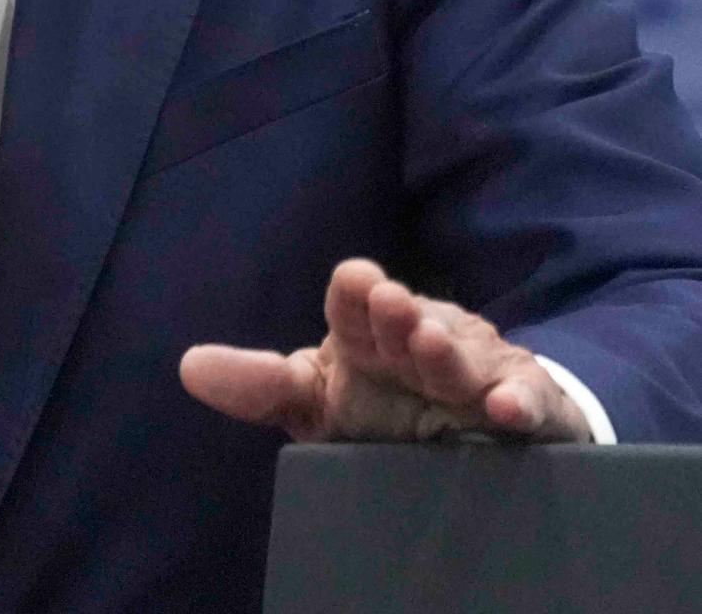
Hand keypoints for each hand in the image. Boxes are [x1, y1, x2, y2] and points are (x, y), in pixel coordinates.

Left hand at [179, 258, 590, 442]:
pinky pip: (530, 402)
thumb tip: (186, 366)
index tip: (355, 284)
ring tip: (434, 345)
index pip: (355, 302)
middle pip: (412, 322)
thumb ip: (259, 385)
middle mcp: (424, 341)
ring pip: (466, 356)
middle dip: (402, 314)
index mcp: (368, 334)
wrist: (472, 432)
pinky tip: (505, 408)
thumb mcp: (316, 401)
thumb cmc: (383, 405)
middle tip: (392, 307)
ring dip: (451, 352)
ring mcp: (477, 371)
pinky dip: (521, 401)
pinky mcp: (526, 406)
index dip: (355, 293)